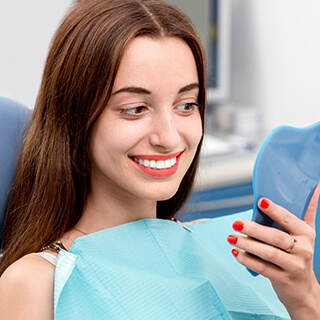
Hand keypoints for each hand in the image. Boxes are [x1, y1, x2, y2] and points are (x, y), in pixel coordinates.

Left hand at [227, 183, 319, 318]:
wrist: (304, 289)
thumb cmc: (299, 254)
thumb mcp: (306, 233)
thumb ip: (308, 211)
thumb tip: (315, 187)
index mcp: (306, 234)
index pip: (289, 219)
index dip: (275, 210)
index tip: (261, 202)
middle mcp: (302, 249)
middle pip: (275, 237)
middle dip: (253, 229)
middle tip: (236, 223)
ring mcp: (293, 266)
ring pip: (268, 253)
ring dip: (247, 244)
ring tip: (231, 237)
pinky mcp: (283, 279)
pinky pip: (263, 268)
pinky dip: (248, 260)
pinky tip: (236, 253)